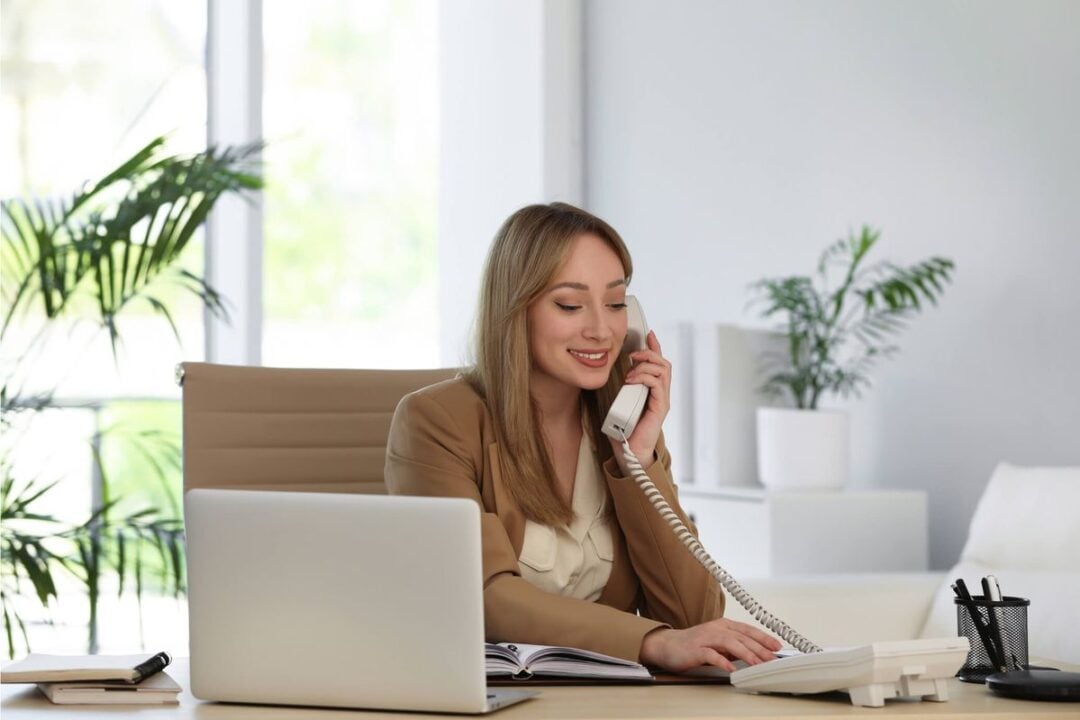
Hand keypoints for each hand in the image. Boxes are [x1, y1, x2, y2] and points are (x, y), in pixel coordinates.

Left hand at [608, 330, 670, 468]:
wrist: (630, 453)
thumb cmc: (624, 431)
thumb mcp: (619, 403)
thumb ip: (620, 390)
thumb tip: (606, 376)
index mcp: (652, 391)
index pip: (658, 364)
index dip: (654, 348)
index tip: (648, 335)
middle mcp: (661, 394)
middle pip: (663, 363)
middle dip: (648, 353)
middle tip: (632, 355)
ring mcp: (662, 400)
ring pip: (663, 370)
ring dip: (645, 365)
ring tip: (630, 371)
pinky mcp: (660, 407)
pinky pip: (658, 384)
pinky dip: (644, 377)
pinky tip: (631, 380)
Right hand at [639, 618, 782, 672]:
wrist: (667, 645)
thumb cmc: (694, 645)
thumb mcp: (718, 642)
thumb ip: (735, 646)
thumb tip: (756, 654)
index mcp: (723, 625)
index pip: (748, 630)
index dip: (763, 638)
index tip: (777, 647)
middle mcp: (716, 629)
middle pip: (742, 637)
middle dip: (760, 649)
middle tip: (772, 660)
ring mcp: (705, 638)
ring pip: (730, 643)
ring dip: (746, 654)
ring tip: (757, 664)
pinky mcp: (695, 649)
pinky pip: (711, 654)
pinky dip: (722, 660)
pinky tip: (731, 668)